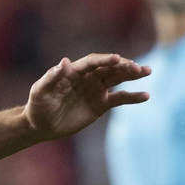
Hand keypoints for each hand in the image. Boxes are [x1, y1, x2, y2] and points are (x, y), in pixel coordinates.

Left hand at [24, 54, 149, 139]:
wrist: (42, 125)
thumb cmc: (38, 105)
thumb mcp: (41, 91)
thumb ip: (52, 77)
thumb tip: (65, 62)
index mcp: (74, 71)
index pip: (93, 62)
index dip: (105, 60)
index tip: (117, 59)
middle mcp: (88, 77)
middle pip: (109, 67)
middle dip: (124, 66)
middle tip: (138, 68)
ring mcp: (96, 89)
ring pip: (118, 78)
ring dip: (132, 75)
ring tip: (147, 71)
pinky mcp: (102, 103)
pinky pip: (120, 98)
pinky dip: (132, 96)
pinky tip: (145, 96)